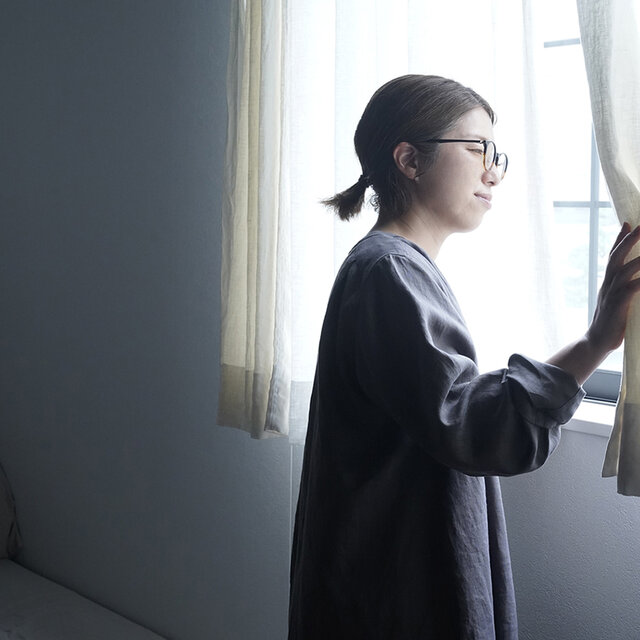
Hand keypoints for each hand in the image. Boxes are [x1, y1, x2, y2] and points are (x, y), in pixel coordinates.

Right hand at [586, 222, 639, 354]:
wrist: (596, 342)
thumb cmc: (610, 324)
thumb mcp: (616, 303)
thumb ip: (624, 290)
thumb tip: (634, 281)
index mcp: (607, 283)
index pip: (613, 256)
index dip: (619, 239)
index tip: (627, 223)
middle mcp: (608, 285)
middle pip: (617, 257)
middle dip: (628, 240)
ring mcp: (611, 294)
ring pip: (625, 268)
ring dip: (638, 256)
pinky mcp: (618, 305)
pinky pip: (632, 287)